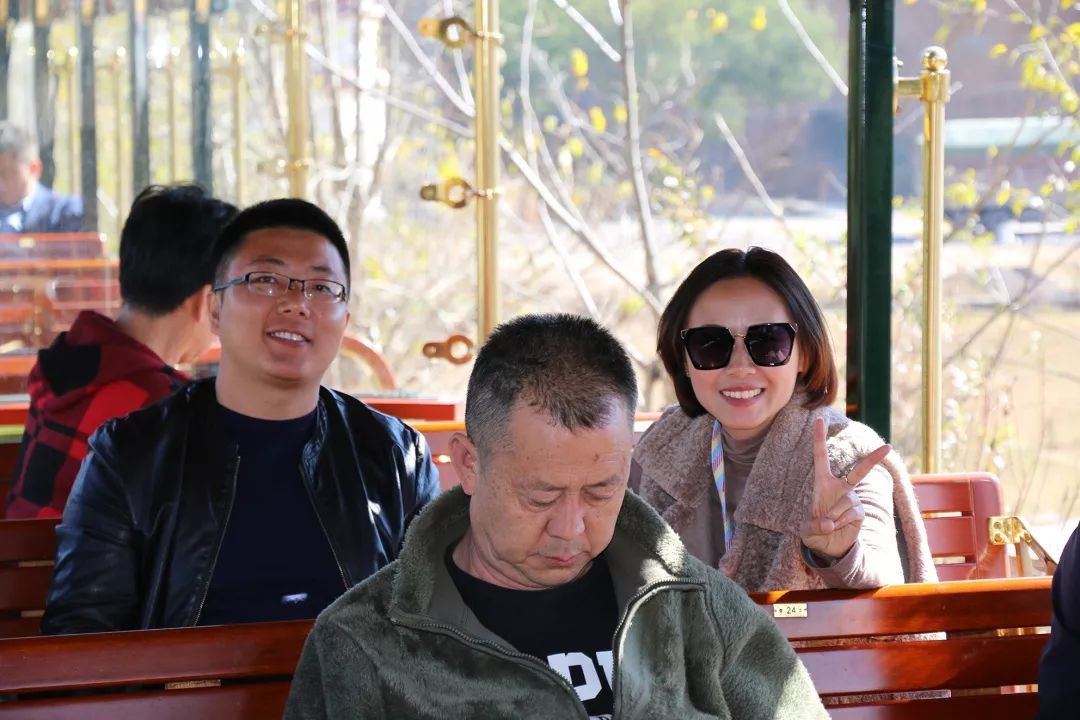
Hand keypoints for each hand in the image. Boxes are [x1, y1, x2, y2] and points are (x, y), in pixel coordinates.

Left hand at [799, 417, 889, 560]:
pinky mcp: (860, 512)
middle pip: (860, 471)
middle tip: (889, 446)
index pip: (821, 456)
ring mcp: (853, 499)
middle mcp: (841, 487)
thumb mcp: (807, 530)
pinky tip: (839, 527)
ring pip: (848, 501)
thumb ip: (814, 526)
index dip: (819, 438)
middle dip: (875, 459)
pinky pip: (853, 513)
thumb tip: (830, 524)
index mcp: (822, 483)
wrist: (827, 546)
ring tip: (829, 524)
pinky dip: (843, 522)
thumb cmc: (814, 531)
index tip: (819, 419)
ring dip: (835, 515)